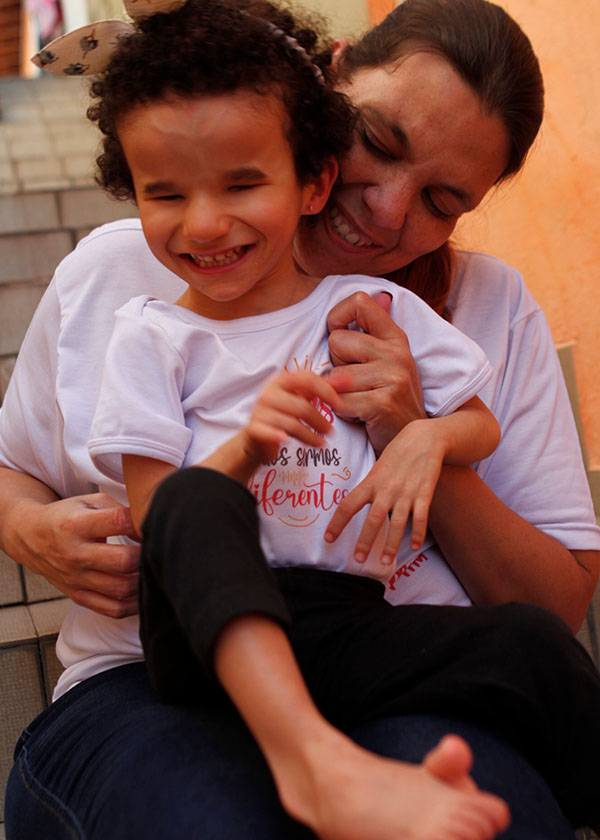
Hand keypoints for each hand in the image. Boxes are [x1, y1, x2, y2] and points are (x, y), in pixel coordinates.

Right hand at [7, 493, 139, 617]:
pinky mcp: (78, 596)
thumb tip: (149, 527)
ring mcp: (75, 578)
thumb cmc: (68, 516)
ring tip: (152, 567)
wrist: (30, 537)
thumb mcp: (90, 501)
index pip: (118, 521)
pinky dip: (133, 605)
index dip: (141, 520)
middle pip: (122, 561)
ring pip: (121, 588)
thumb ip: (120, 510)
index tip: (152, 520)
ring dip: (144, 579)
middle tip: (157, 547)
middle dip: (147, 554)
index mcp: (77, 525)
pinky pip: (111, 609)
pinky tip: (142, 591)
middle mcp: (74, 554)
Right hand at [241, 371, 342, 466]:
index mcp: (282, 380)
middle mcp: (269, 392)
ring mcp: (260, 410)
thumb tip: (348, 381)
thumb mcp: (302, 398)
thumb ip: (324, 389)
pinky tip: (288, 441)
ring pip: (291, 423)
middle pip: (301, 405)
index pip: (307, 379)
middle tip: (330, 431)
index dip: (326, 391)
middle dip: (319, 420)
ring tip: (321, 443)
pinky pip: (272, 432)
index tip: (338, 404)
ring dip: (310, 435)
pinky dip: (282, 437)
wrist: (256, 437)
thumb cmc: (283, 414)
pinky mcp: (255, 428)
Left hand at [324, 421, 444, 563]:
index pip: (348, 504)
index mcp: (371, 482)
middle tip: (358, 560)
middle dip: (365, 541)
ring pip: (397, 523)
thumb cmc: (397, 454)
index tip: (328, 539)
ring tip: (384, 561)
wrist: (425, 438)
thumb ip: (368, 486)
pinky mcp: (425, 492)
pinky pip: (421, 517)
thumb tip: (354, 503)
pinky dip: (418, 532)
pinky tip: (416, 546)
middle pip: (373, 519)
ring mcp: (406, 492)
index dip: (337, 523)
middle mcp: (387, 489)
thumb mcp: (377, 467)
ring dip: (391, 544)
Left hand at [326, 292, 425, 454]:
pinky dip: (343, 412)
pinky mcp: (384, 402)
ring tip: (359, 400)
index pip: (360, 302)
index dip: (338, 316)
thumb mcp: (388, 363)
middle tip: (356, 383)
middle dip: (336, 365)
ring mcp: (393, 377)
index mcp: (396, 337)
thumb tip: (380, 295)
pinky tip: (360, 416)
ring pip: (334, 374)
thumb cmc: (390, 400)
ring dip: (338, 393)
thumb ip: (377, 332)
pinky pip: (340, 401)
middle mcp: (397, 352)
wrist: (411, 441)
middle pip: (337, 341)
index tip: (340, 339)